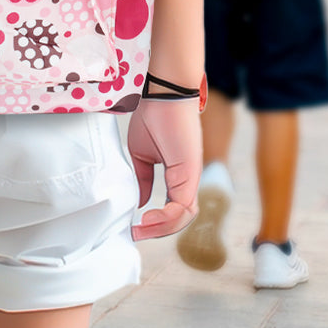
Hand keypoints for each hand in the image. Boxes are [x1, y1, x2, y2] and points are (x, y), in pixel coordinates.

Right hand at [126, 97, 202, 240]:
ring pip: (184, 216)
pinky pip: (183, 206)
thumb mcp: (142, 155)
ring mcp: (191, 177)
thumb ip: (143, 180)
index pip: (174, 209)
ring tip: (141, 227)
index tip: (135, 227)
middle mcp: (188, 179)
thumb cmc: (153, 116)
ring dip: (162, 227)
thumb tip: (141, 202)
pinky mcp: (190, 173)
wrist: (163, 94)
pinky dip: (167, 217)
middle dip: (158, 231)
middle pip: (181, 218)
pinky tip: (148, 216)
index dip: (157, 222)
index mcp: (179, 175)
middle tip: (136, 233)